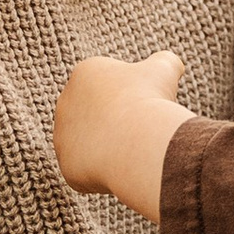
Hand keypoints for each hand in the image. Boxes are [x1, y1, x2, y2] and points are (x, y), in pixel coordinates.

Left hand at [54, 50, 187, 217]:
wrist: (137, 140)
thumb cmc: (149, 100)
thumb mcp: (164, 69)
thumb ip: (165, 61)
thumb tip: (171, 63)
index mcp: (85, 73)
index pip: (108, 86)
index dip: (133, 97)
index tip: (148, 105)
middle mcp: (65, 102)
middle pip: (97, 116)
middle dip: (117, 123)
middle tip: (142, 130)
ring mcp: (62, 136)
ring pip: (92, 144)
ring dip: (110, 148)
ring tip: (133, 150)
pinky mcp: (67, 165)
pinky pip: (89, 172)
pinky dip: (107, 172)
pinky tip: (124, 168)